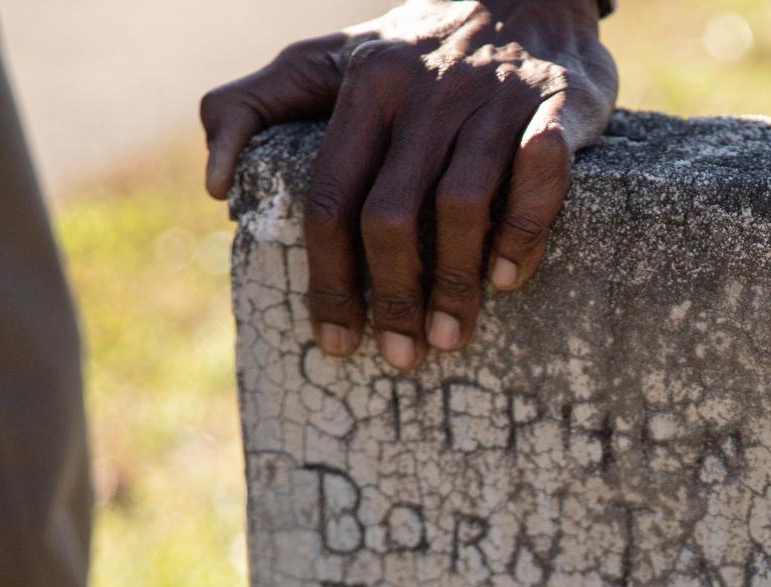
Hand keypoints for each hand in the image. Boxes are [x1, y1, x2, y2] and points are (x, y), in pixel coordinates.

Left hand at [201, 0, 617, 368]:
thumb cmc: (416, 48)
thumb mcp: (327, 60)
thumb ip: (256, 105)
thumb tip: (214, 186)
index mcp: (366, 85)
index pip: (332, 194)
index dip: (329, 276)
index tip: (335, 339)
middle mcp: (426, 90)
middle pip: (392, 211)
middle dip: (391, 294)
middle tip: (400, 354)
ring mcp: (494, 97)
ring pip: (463, 203)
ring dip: (454, 282)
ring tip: (449, 335)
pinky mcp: (557, 105)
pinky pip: (539, 176)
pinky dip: (522, 232)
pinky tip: (507, 276)